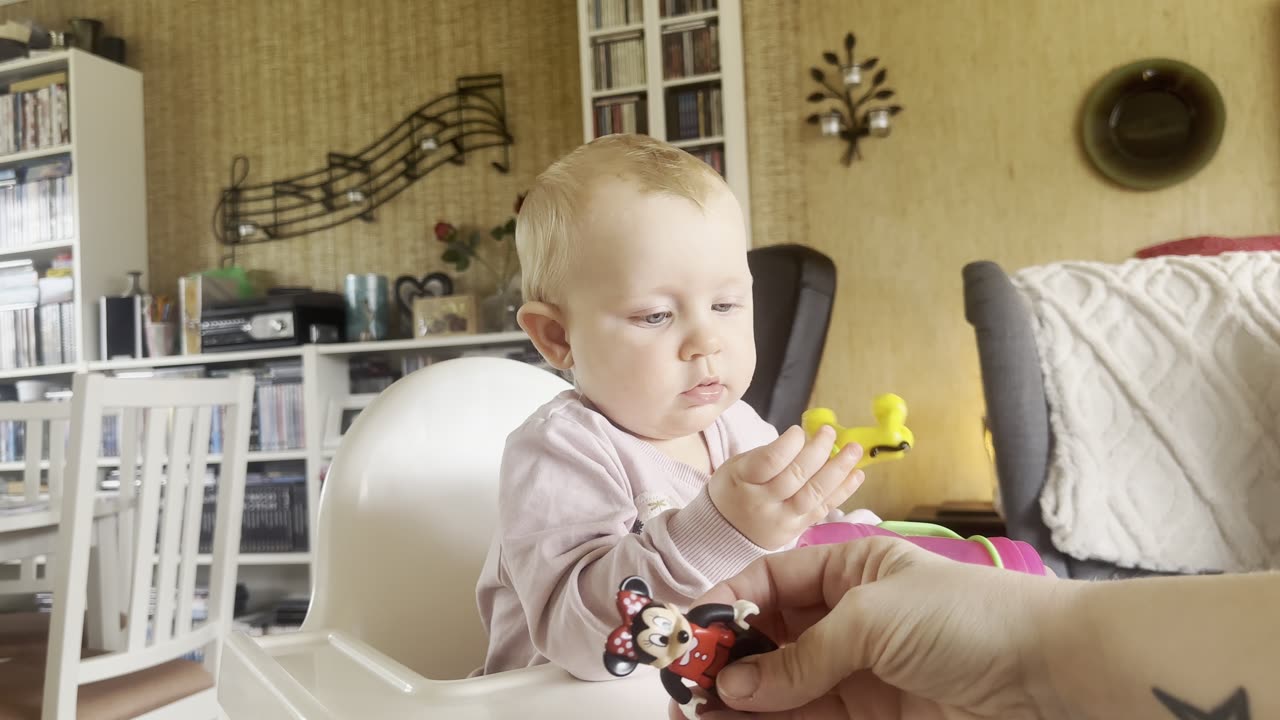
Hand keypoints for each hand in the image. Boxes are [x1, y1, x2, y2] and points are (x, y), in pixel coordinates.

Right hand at [671, 537, 1070, 719]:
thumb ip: (801, 655)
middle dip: (726, 660)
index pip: (770, 583)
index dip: (727, 605)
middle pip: (768, 639)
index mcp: (849, 569)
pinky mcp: (872, 716)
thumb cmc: (968, 619)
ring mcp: (859, 671)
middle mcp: (848, 617)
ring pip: (781, 686)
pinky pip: (806, 717)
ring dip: (740, 699)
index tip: (689, 634)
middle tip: (684, 685)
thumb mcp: (873, 618)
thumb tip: (736, 687)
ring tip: (697, 712)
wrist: (1049, 675)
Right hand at [709, 425, 864, 549]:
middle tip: (829, 432)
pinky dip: (843, 491)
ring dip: (838, 470)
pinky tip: (856, 474)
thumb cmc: (734, 489)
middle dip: (818, 450)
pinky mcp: (798, 530)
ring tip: (854, 450)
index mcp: (743, 480)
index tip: (799, 430)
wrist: (725, 533)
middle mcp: (763, 503)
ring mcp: (783, 519)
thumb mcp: (737, 466)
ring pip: (814, 493)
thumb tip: (806, 441)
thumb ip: (767, 455)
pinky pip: (823, 509)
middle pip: (796, 475)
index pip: (770, 460)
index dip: (790, 443)